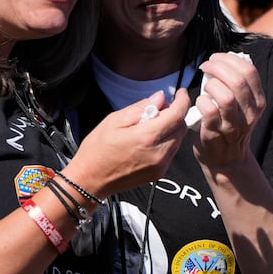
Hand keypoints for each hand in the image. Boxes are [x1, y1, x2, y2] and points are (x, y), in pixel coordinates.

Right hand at [66, 90, 188, 197]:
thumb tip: (159, 97)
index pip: (177, 115)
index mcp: (146, 137)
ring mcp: (160, 165)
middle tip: (158, 109)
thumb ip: (140, 108)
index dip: (182, 101)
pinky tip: (149, 140)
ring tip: (150, 125)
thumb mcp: (114, 121)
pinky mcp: (158, 174)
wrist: (90, 180)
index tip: (180, 93)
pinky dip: (166, 141)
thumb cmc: (97, 150)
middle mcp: (158, 153)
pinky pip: (171, 151)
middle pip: (181, 127)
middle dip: (175, 114)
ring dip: (171, 128)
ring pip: (178, 139)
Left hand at [192, 52, 265, 168]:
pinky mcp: (216, 134)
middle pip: (238, 81)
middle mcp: (250, 114)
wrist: (227, 160)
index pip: (250, 71)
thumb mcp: (244, 106)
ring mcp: (234, 125)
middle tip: (206, 66)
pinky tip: (200, 101)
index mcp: (258, 101)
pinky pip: (210, 112)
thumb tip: (225, 59)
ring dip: (211, 85)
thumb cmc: (231, 125)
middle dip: (218, 67)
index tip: (216, 58)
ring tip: (205, 85)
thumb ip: (239, 85)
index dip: (230, 59)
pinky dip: (202, 101)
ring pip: (226, 97)